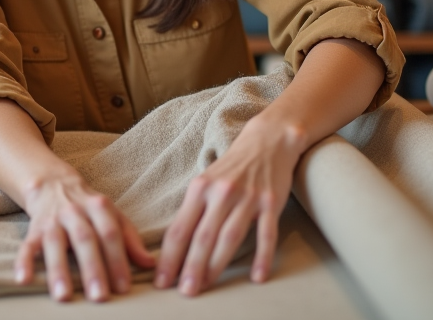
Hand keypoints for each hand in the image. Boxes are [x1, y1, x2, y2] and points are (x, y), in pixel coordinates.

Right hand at [15, 169, 154, 301]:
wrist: (53, 184)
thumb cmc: (89, 207)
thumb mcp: (113, 215)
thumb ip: (131, 240)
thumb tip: (150, 264)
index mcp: (99, 207)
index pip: (111, 233)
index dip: (118, 260)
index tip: (124, 287)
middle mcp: (75, 212)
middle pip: (85, 239)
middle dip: (92, 268)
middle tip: (99, 297)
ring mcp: (53, 220)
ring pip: (55, 243)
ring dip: (58, 270)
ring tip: (64, 296)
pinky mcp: (34, 228)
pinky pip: (27, 245)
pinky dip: (23, 262)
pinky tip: (23, 280)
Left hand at [154, 118, 303, 295]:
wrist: (267, 141)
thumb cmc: (231, 168)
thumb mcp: (205, 182)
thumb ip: (193, 211)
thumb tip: (175, 248)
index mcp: (200, 188)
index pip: (180, 228)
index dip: (170, 257)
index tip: (161, 280)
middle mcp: (222, 192)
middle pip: (203, 236)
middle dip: (190, 266)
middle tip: (184, 292)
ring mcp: (248, 197)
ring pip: (229, 237)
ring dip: (216, 265)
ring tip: (205, 286)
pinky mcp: (271, 202)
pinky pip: (266, 234)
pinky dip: (262, 256)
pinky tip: (257, 277)